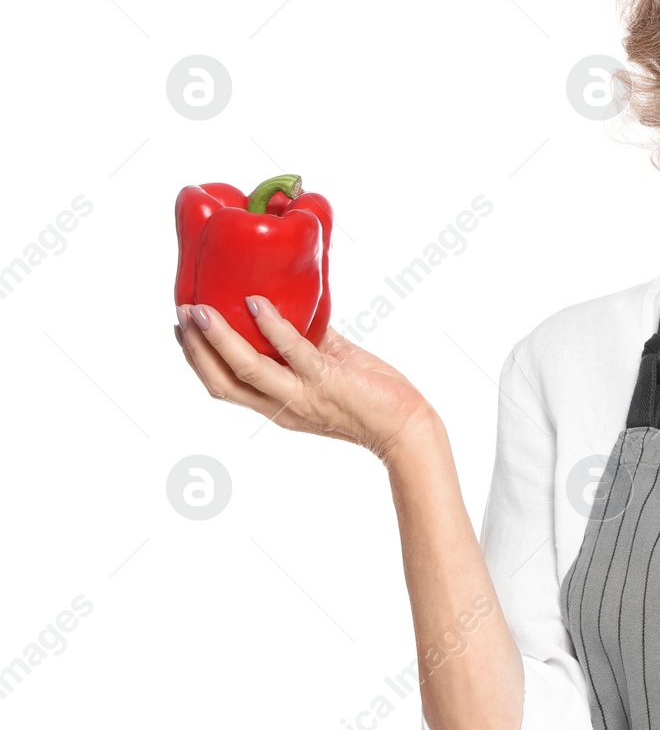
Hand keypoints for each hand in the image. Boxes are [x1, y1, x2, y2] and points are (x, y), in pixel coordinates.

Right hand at [175, 297, 435, 462]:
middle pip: (221, 383)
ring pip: (246, 370)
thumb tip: (291, 306)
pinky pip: (293, 353)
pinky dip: (272, 328)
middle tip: (181, 314)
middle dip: (196, 350)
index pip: (224, 386)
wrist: (407, 426)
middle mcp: (282, 406)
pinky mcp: (327, 382)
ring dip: (218, 339)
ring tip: (199, 310)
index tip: (181, 330)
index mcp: (277, 405)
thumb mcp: (329, 368)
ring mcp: (301, 396)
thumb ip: (306, 343)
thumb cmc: (372, 395)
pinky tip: (257, 303)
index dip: (198, 360)